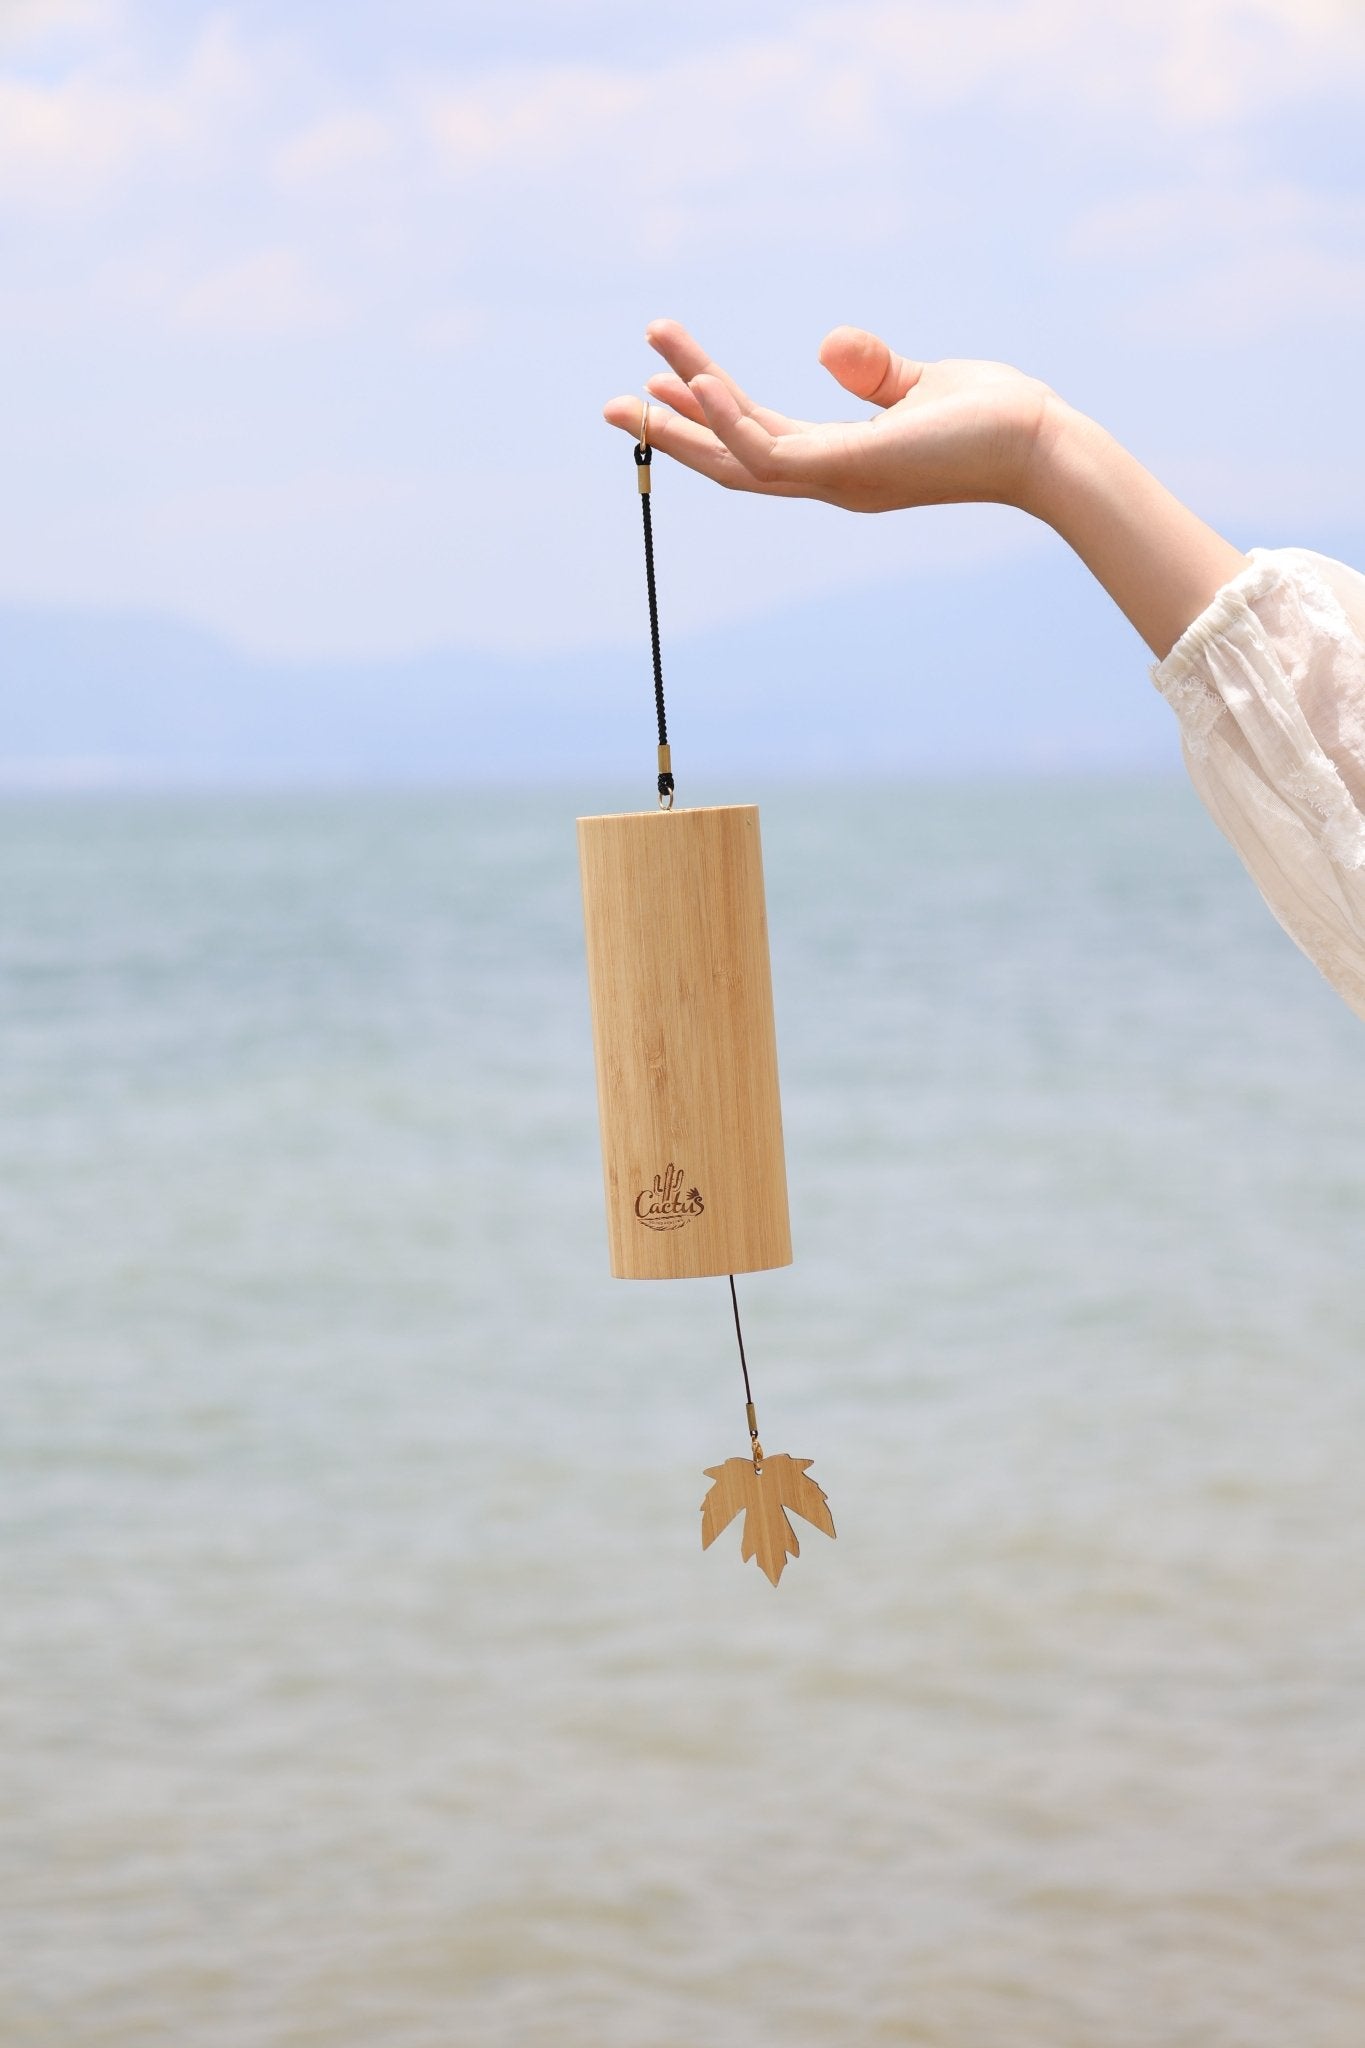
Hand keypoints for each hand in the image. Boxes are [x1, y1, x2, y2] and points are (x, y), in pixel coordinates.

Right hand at [602, 318, 1059, 515]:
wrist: (1041, 447)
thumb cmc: (995, 419)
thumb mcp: (920, 383)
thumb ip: (872, 370)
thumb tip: (826, 347)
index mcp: (841, 460)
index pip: (757, 439)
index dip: (707, 414)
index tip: (664, 380)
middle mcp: (829, 479)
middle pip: (729, 459)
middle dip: (668, 434)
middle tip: (608, 405)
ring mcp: (835, 479)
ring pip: (736, 458)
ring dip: (684, 419)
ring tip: (637, 375)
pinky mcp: (848, 469)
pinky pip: (769, 448)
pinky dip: (729, 417)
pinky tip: (700, 381)